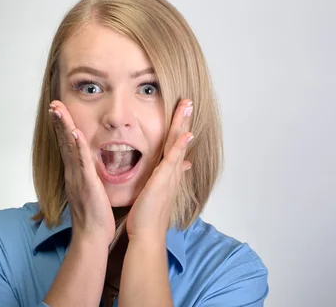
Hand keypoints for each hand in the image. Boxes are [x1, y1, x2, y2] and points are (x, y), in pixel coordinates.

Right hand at [49, 101, 114, 245]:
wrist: (92, 237)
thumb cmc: (94, 217)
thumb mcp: (90, 192)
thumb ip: (88, 178)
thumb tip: (89, 168)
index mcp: (75, 174)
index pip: (67, 146)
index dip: (62, 128)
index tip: (58, 111)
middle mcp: (73, 173)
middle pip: (63, 142)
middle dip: (58, 122)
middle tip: (53, 104)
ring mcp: (78, 177)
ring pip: (69, 147)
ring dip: (63, 127)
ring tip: (57, 110)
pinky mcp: (87, 184)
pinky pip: (82, 162)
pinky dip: (77, 146)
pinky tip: (75, 133)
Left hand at [126, 99, 192, 240]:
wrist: (147, 234)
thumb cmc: (148, 216)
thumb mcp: (156, 193)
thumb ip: (164, 179)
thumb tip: (174, 170)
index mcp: (168, 174)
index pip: (175, 146)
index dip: (179, 128)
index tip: (182, 112)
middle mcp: (172, 172)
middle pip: (180, 140)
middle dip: (184, 120)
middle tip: (188, 101)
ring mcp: (169, 176)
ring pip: (178, 145)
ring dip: (183, 125)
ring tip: (187, 106)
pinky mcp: (163, 181)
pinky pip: (172, 160)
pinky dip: (180, 146)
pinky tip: (186, 134)